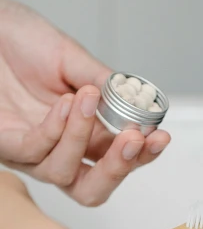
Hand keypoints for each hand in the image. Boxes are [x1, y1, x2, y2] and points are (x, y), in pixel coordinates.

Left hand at [0, 0, 170, 205]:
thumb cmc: (21, 41)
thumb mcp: (73, 58)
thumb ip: (105, 84)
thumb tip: (139, 105)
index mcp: (81, 133)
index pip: (118, 157)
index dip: (143, 154)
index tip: (160, 136)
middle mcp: (58, 150)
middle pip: (92, 187)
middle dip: (120, 168)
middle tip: (135, 139)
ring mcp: (30, 152)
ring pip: (64, 172)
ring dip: (83, 136)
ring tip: (89, 97)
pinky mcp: (5, 143)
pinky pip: (35, 150)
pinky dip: (57, 129)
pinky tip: (66, 102)